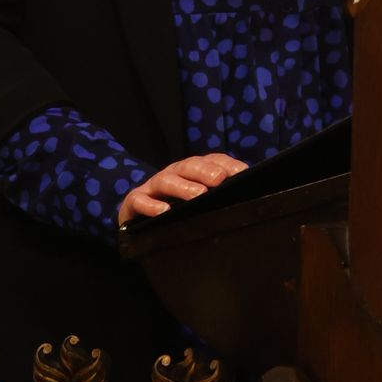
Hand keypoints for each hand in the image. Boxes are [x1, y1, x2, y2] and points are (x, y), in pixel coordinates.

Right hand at [117, 153, 247, 224]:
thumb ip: (218, 196)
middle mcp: (173, 174)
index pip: (211, 161)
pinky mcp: (134, 202)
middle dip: (205, 171)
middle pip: (189, 166)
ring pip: (166, 181)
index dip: (226, 164)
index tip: (242, 172)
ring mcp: (152, 187)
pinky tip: (164, 212)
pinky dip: (151, 205)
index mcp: (191, 171)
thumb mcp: (197, 202)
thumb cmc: (174, 211)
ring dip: (183, 187)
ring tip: (198, 195)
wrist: (136, 220)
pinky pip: (140, 201)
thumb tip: (246, 195)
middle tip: (220, 179)